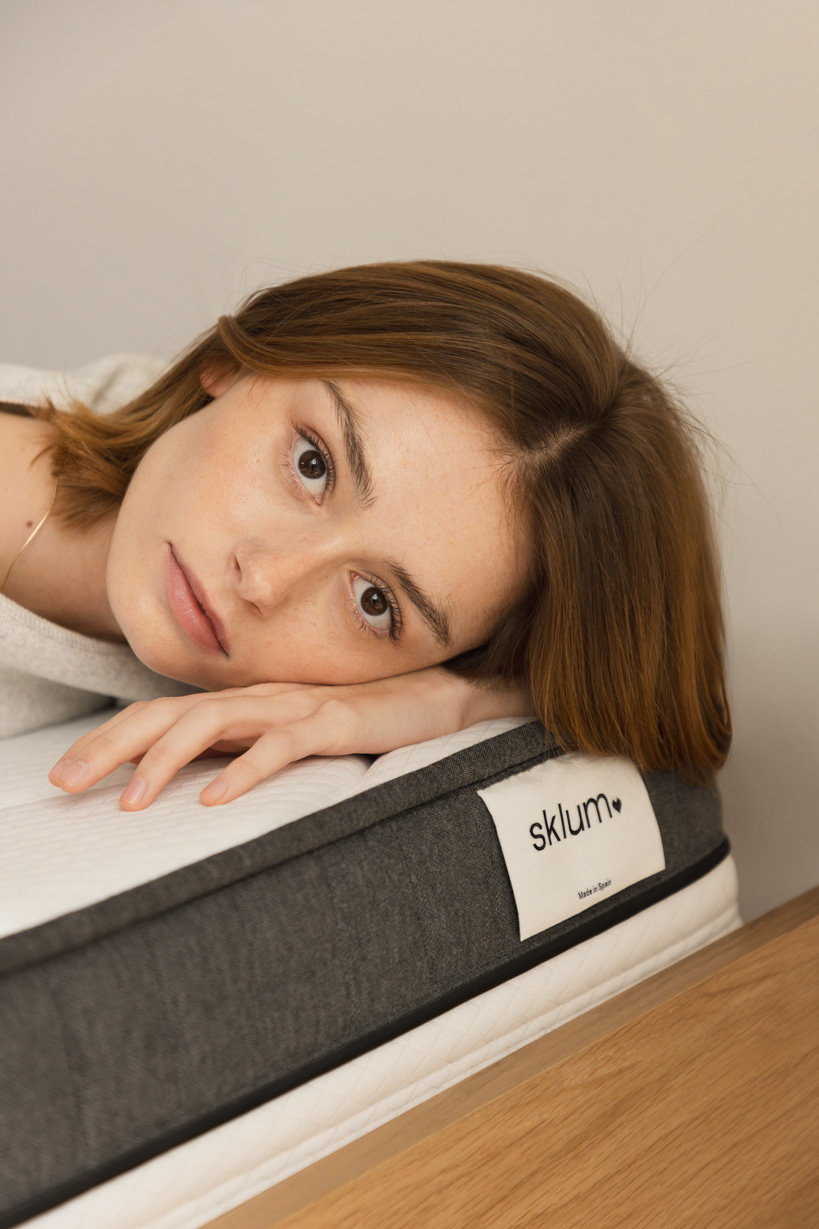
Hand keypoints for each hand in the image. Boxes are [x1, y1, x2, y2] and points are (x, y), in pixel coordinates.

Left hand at [47, 667, 529, 810]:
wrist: (430, 698)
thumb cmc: (357, 720)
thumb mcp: (285, 740)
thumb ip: (240, 751)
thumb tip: (188, 782)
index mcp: (239, 704)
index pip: (157, 716)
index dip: (107, 741)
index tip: (65, 775)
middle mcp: (254, 699)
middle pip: (165, 715)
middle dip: (109, 748)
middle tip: (65, 784)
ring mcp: (291, 707)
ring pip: (210, 724)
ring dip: (164, 762)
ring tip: (129, 800)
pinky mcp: (332, 721)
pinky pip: (279, 745)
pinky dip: (244, 770)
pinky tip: (215, 797)